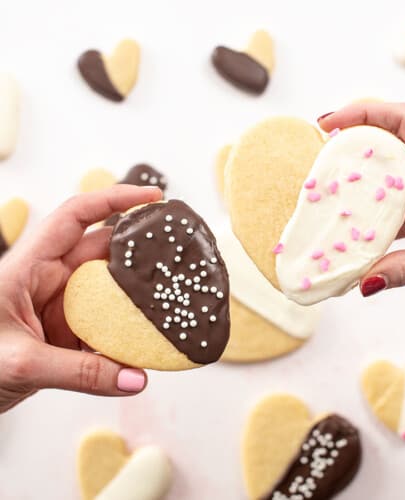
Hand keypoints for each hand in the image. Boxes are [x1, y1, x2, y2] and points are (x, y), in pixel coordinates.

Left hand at [0, 185, 161, 412]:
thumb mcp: (20, 363)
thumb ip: (80, 373)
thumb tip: (135, 379)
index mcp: (30, 265)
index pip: (76, 216)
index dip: (115, 199)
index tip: (153, 197)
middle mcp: (51, 279)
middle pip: (105, 254)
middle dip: (140, 253)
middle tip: (177, 257)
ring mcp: (63, 307)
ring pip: (110, 292)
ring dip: (137, 300)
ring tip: (169, 303)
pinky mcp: (70, 333)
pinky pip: (107, 327)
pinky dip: (126, 334)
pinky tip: (146, 343)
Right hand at [318, 103, 404, 295]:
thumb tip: (363, 280)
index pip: (402, 119)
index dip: (362, 113)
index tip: (328, 123)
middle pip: (390, 140)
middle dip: (353, 147)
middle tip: (320, 162)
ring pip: (391, 170)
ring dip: (363, 183)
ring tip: (335, 198)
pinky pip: (399, 198)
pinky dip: (378, 211)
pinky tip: (365, 229)